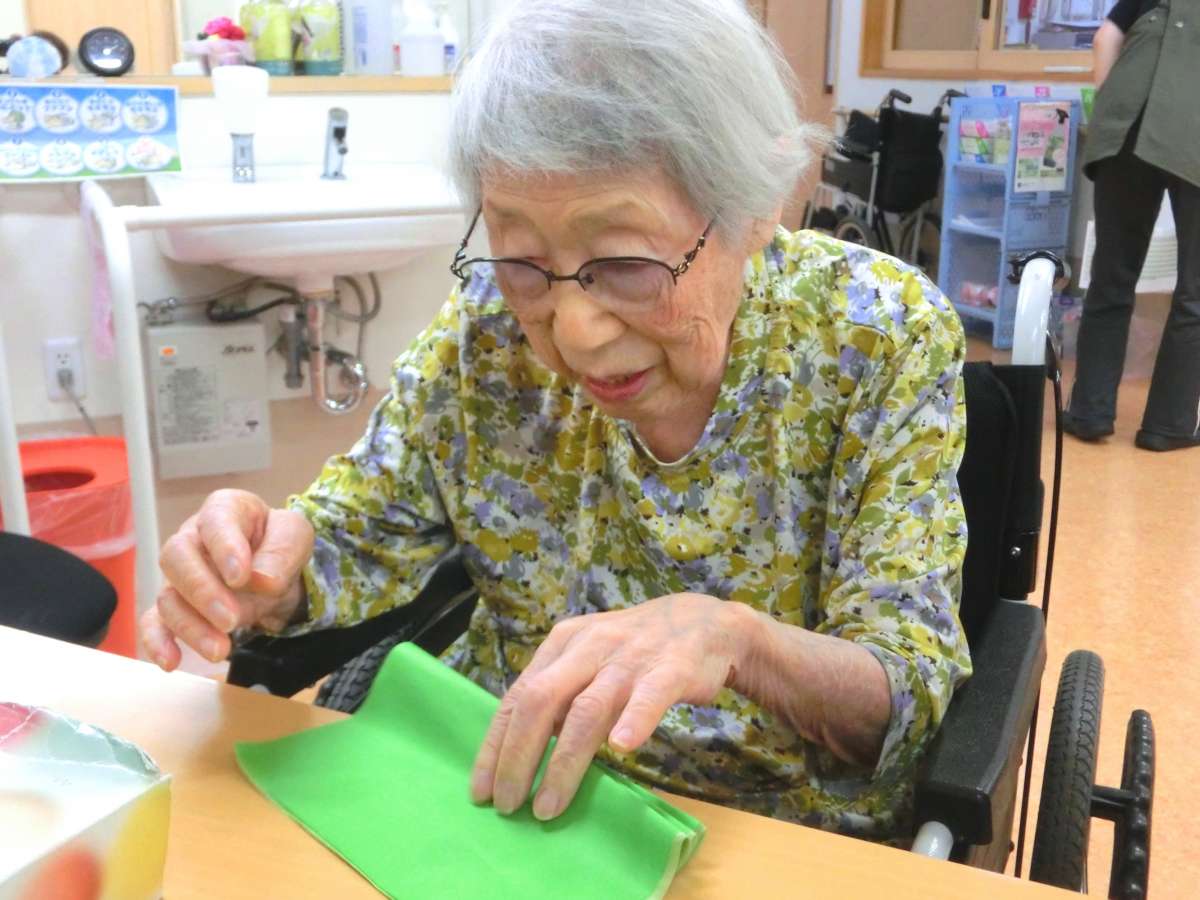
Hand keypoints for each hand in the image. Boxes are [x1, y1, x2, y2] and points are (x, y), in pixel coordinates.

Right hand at [140, 489, 313, 670]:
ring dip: (190, 627)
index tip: (241, 576)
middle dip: (202, 592)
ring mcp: (181, 575)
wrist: (275, 569)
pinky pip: (155, 622)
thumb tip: (261, 580)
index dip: (224, 548)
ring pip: (168, 597)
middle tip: (231, 619)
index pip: (216, 522)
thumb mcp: (295, 536)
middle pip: (177, 557)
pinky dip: (158, 642)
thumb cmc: (280, 542)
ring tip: (221, 650)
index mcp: (225, 510)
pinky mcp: (178, 606)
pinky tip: (171, 662)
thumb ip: (282, 551)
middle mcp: (194, 539)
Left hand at [469, 593, 751, 820]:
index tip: (480, 790)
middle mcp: (589, 647)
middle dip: (518, 757)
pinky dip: (634, 721)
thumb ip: (558, 692)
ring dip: (563, 762)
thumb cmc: (636, 650)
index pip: (517, 697)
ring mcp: (630, 657)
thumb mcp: (588, 657)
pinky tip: (622, 748)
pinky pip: (648, 696)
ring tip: (548, 806)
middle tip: (507, 804)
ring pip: (587, 710)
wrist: (706, 624)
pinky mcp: (670, 669)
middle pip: (541, 702)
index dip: (495, 746)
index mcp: (563, 643)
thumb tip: (520, 748)